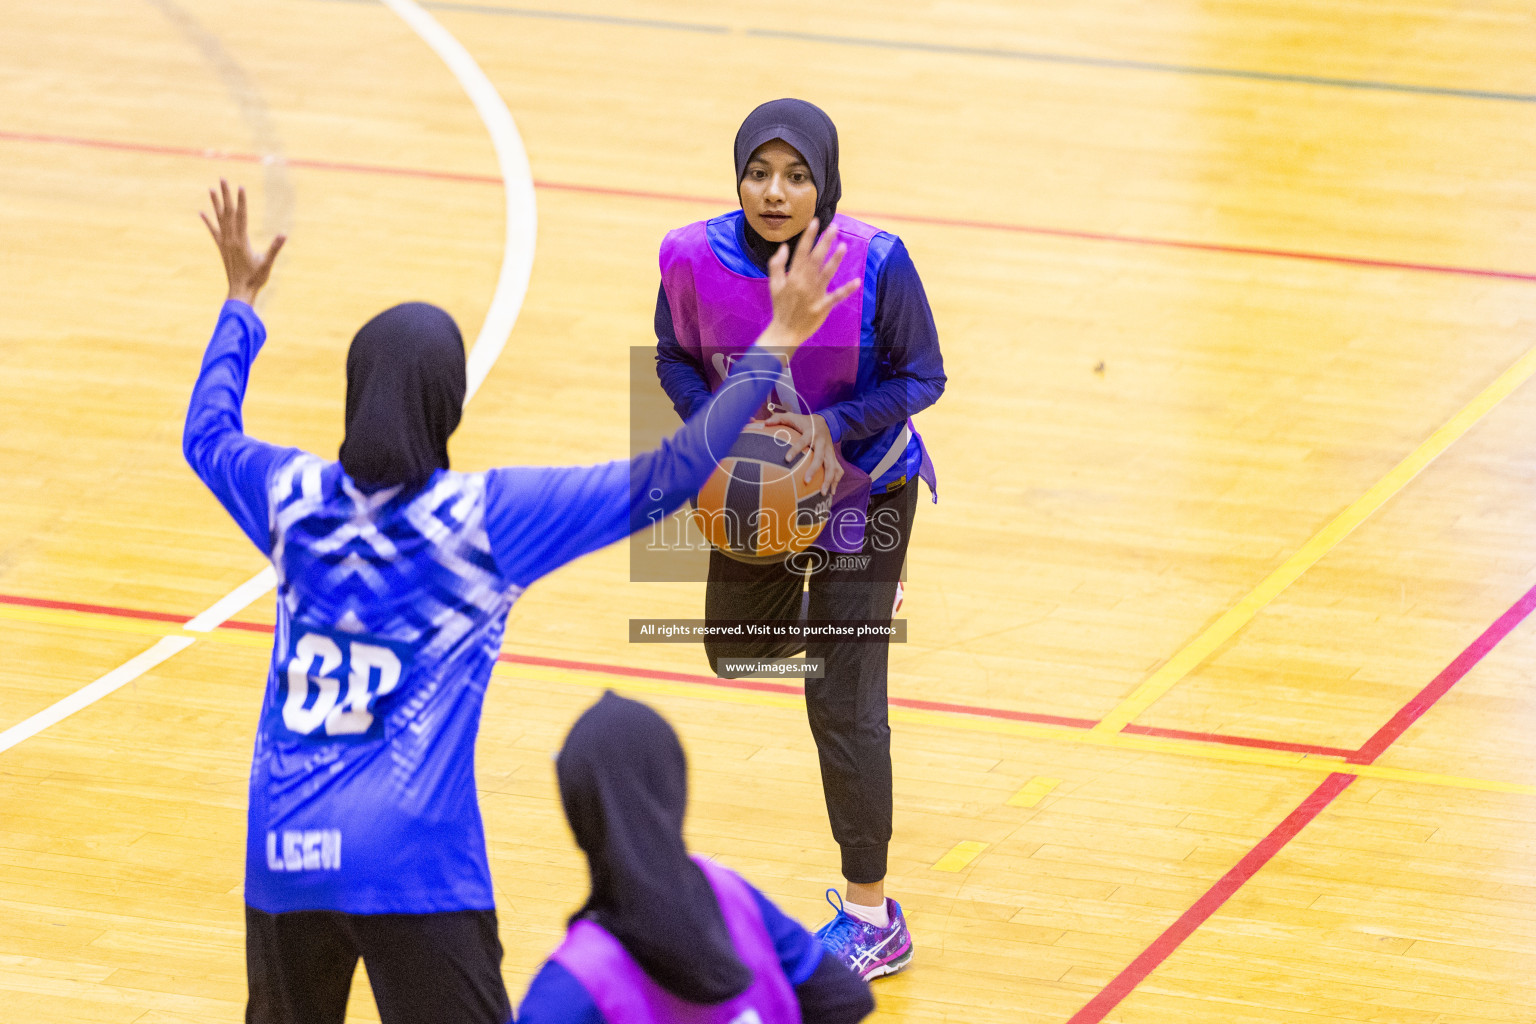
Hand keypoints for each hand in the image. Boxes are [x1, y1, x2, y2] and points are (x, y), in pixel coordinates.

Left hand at [201, 179, 284, 304]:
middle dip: (226, 195)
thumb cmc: (255, 279)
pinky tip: (202, 213)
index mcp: (241, 241)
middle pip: (228, 212)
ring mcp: (224, 243)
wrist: (240, 291)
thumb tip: (284, 235)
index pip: (241, 216)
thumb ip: (275, 248)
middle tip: (222, 179)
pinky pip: (213, 231)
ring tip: (212, 189)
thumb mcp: (267, 263)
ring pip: (219, 218)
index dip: (241, 201)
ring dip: (215, 203)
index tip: (241, 187)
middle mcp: (230, 239)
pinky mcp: (221, 248)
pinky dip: (208, 222)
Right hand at [758, 218, 859, 355]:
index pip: (801, 252)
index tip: (815, 222)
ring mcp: (813, 295)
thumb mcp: (774, 284)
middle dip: (825, 242)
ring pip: (826, 274)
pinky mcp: (822, 307)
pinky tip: (856, 281)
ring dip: (835, 260)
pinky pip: (835, 297)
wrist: (784, 331)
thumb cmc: (780, 306)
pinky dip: (846, 290)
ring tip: (843, 245)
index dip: (809, 236)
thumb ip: (777, 264)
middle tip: (834, 227)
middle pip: (816, 259)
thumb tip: (784, 247)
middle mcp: (803, 283)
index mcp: (793, 276)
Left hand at [764, 411, 843, 496]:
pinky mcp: (833, 457)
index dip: (795, 450)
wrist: (824, 421)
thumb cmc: (804, 422)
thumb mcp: (792, 417)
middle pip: (819, 458)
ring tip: (822, 493)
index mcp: (811, 433)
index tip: (786, 459)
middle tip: (806, 481)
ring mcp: (829, 451)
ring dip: (828, 479)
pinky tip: (831, 492)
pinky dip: (836, 481)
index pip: (803, 442)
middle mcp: (822, 443)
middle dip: (814, 470)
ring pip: (832, 466)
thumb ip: (778, 419)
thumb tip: (765, 423)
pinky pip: (838, 470)